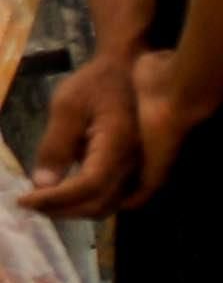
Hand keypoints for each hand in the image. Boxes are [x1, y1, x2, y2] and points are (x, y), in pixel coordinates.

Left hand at [20, 47, 164, 216]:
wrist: (128, 72)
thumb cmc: (96, 84)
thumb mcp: (67, 106)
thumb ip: (56, 145)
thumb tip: (43, 184)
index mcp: (118, 146)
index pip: (88, 186)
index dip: (55, 199)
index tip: (24, 200)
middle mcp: (134, 164)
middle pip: (100, 204)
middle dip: (62, 210)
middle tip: (31, 204)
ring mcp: (138, 169)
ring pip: (108, 205)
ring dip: (74, 210)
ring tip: (45, 203)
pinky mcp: (135, 170)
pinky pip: (113, 198)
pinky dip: (88, 203)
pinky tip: (67, 195)